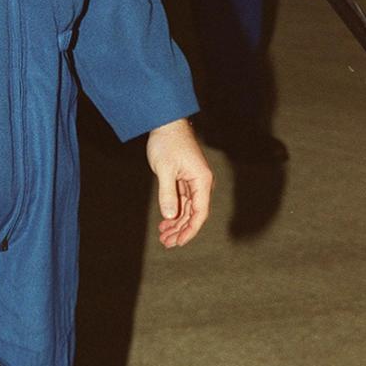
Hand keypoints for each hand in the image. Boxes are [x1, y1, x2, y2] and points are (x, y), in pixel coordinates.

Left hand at [146, 119, 212, 247]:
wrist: (166, 122)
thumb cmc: (167, 142)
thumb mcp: (164, 169)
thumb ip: (167, 193)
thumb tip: (170, 216)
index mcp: (202, 181)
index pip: (200, 213)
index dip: (190, 230)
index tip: (179, 242)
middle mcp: (201, 183)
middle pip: (194, 214)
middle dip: (181, 230)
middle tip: (167, 243)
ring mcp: (193, 181)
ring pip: (187, 209)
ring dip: (176, 223)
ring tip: (164, 236)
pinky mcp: (184, 178)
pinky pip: (182, 200)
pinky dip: (174, 211)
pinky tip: (165, 222)